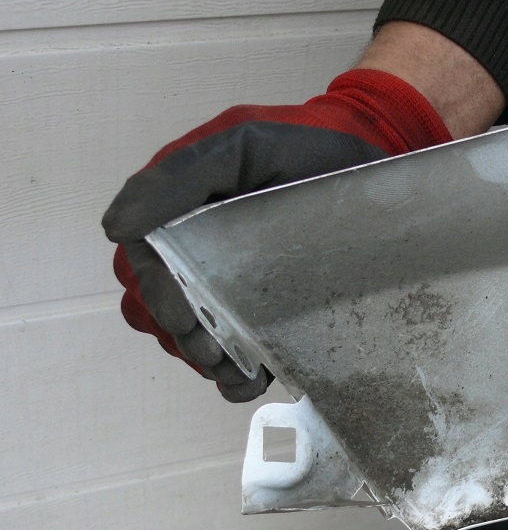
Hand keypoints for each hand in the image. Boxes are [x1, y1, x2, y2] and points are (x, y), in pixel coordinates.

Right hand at [102, 68, 451, 401]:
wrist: (368, 164)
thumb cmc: (306, 150)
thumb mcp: (249, 147)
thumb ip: (184, 175)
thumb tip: (117, 228)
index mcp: (181, 211)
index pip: (147, 261)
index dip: (161, 296)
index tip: (183, 321)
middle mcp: (194, 249)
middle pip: (164, 308)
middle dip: (186, 338)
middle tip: (214, 355)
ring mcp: (226, 281)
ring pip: (191, 336)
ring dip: (209, 362)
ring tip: (239, 376)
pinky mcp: (259, 307)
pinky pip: (233, 351)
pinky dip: (236, 377)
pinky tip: (253, 382)